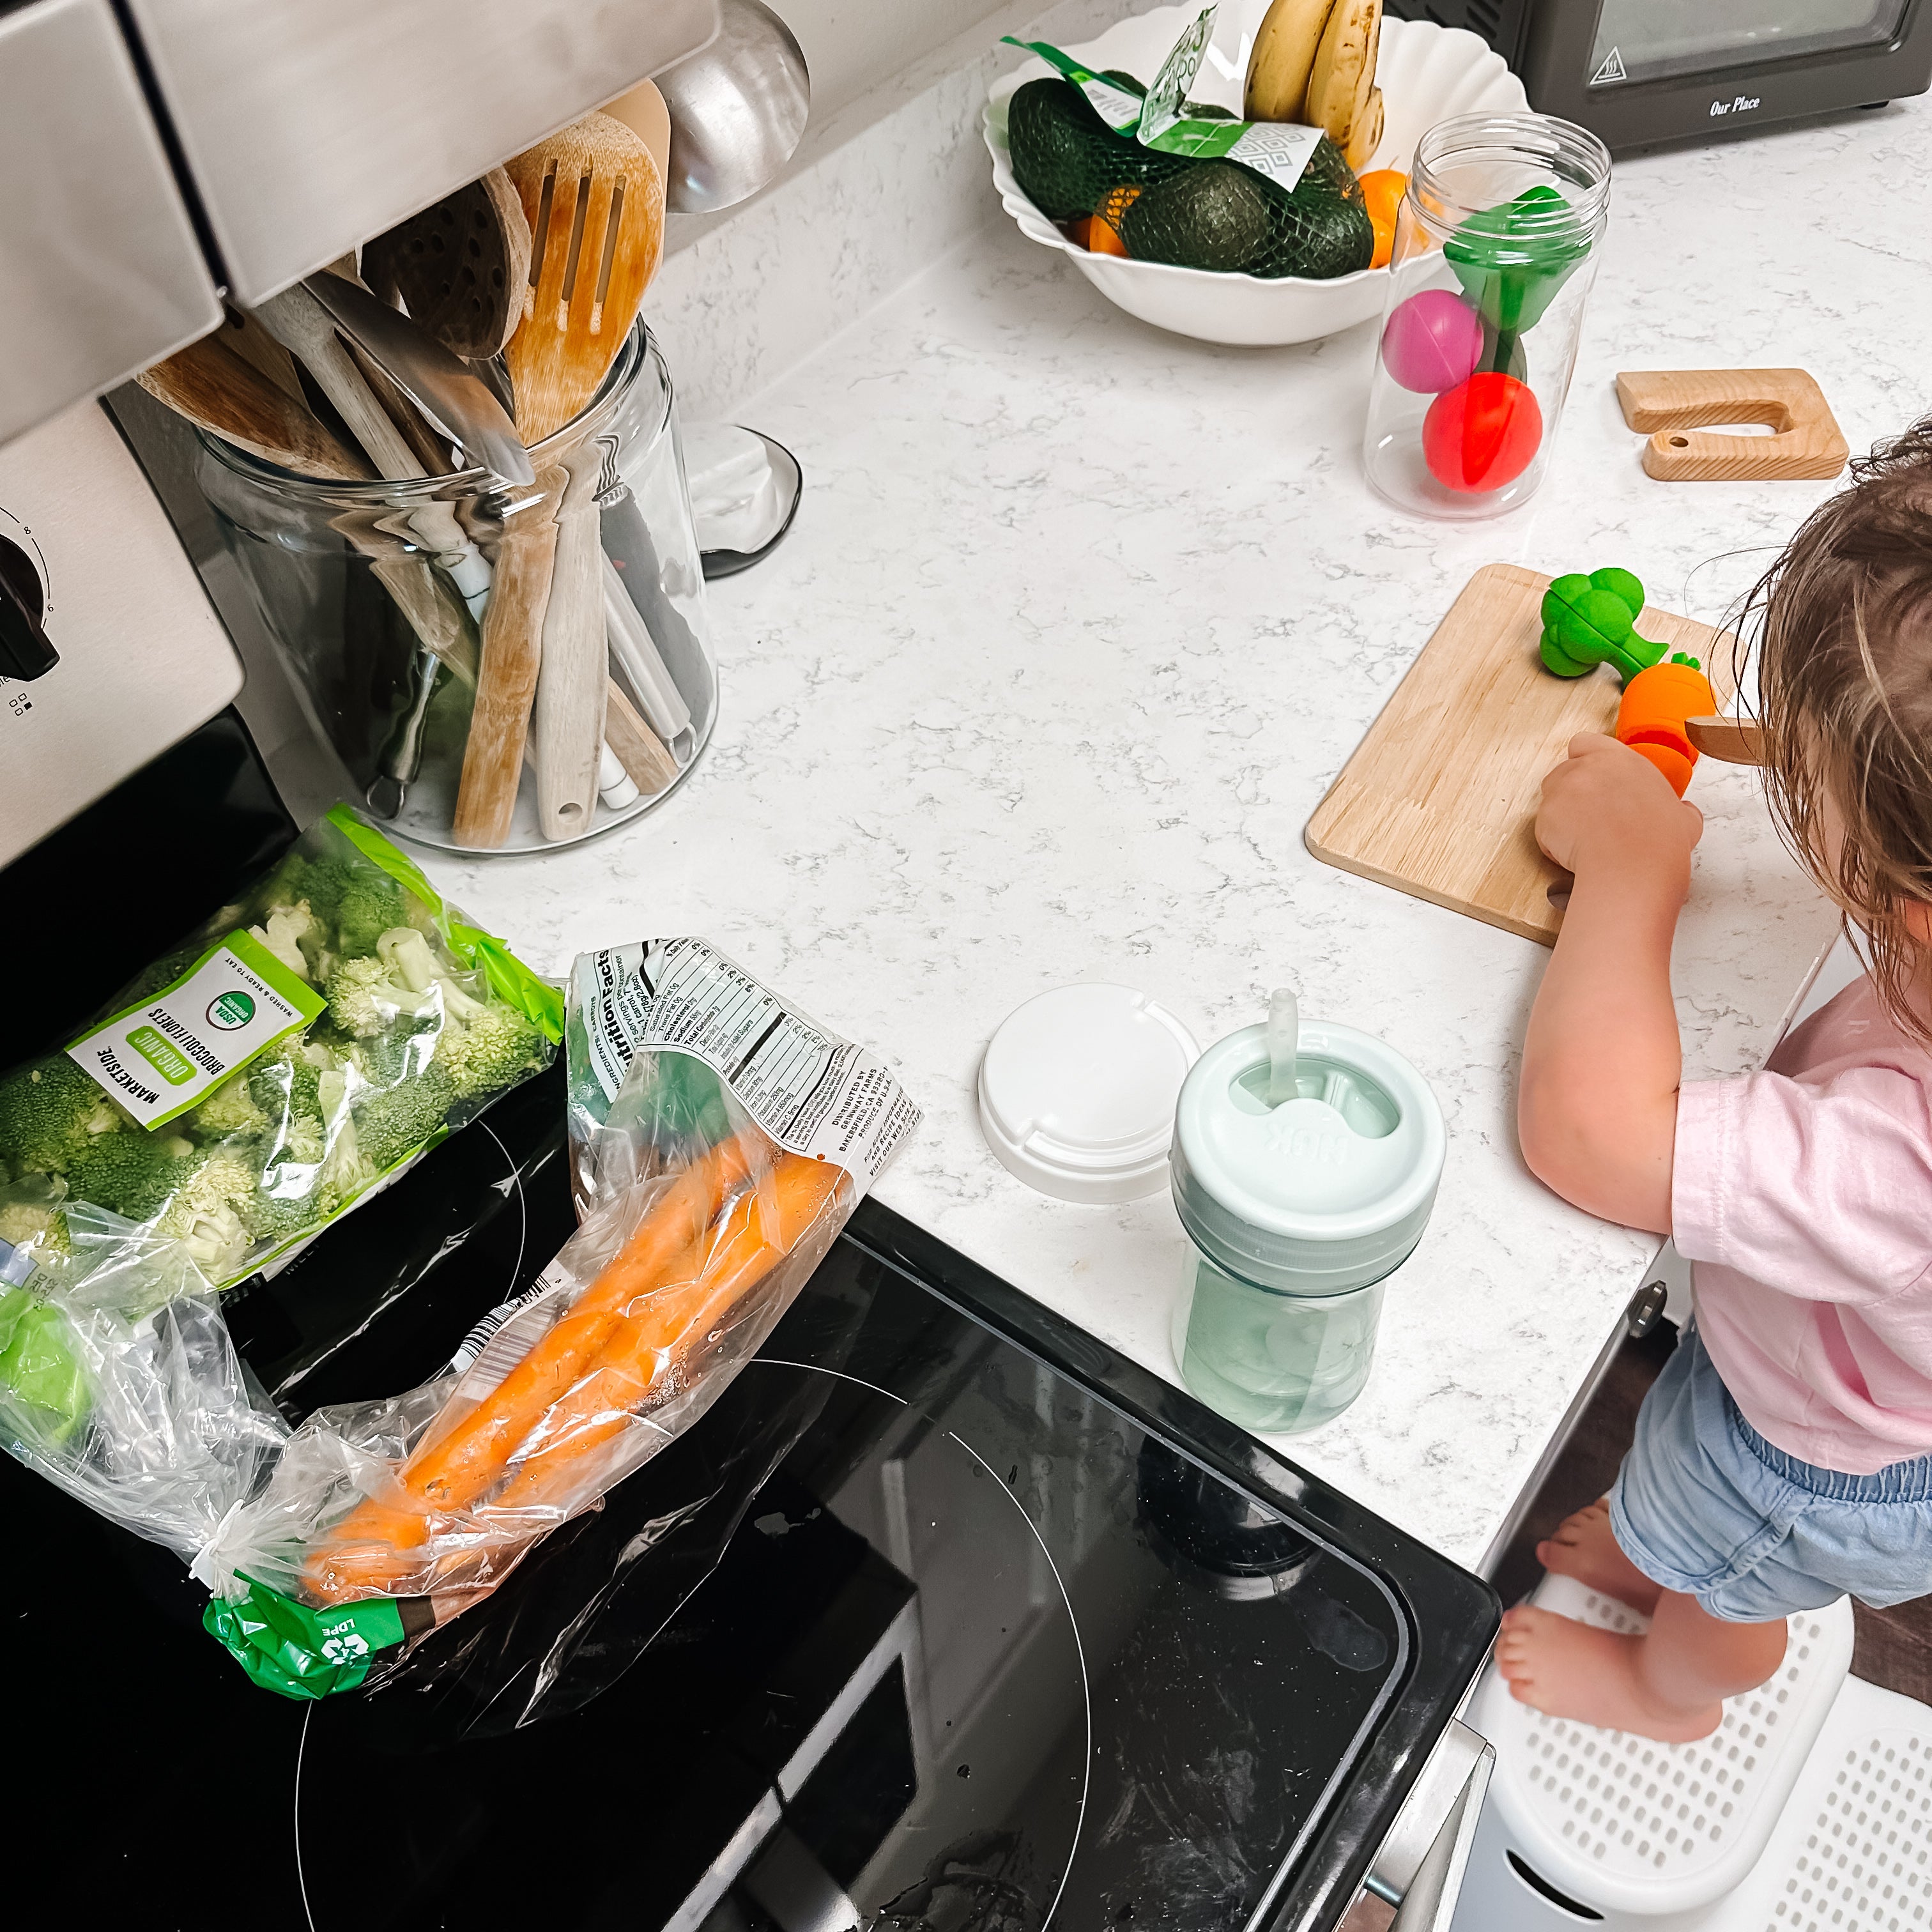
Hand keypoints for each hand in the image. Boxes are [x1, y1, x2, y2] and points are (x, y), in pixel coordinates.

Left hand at [1536, 734, 1702, 884]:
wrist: (1634, 865)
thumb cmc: (1659, 842)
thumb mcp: (1684, 818)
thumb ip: (1678, 808)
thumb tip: (1684, 813)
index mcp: (1620, 759)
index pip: (1585, 742)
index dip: (1585, 760)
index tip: (1593, 778)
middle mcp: (1586, 768)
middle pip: (1564, 771)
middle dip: (1572, 791)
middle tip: (1589, 816)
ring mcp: (1561, 791)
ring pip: (1550, 798)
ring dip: (1561, 814)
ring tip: (1585, 838)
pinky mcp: (1544, 817)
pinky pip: (1544, 829)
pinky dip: (1554, 842)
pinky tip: (1577, 854)